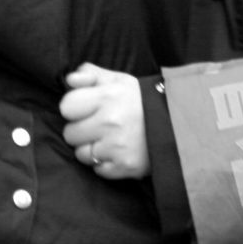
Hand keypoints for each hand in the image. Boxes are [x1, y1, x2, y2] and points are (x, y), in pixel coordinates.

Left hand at [59, 62, 149, 180]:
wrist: (176, 125)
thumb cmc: (140, 100)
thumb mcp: (117, 79)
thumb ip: (89, 73)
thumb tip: (69, 80)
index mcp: (107, 96)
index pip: (66, 107)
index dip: (74, 108)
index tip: (85, 108)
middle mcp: (110, 122)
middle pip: (70, 134)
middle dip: (80, 129)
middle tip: (97, 125)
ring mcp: (117, 147)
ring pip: (81, 154)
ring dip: (90, 149)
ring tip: (106, 139)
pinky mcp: (125, 166)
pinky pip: (98, 170)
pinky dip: (104, 164)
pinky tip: (115, 152)